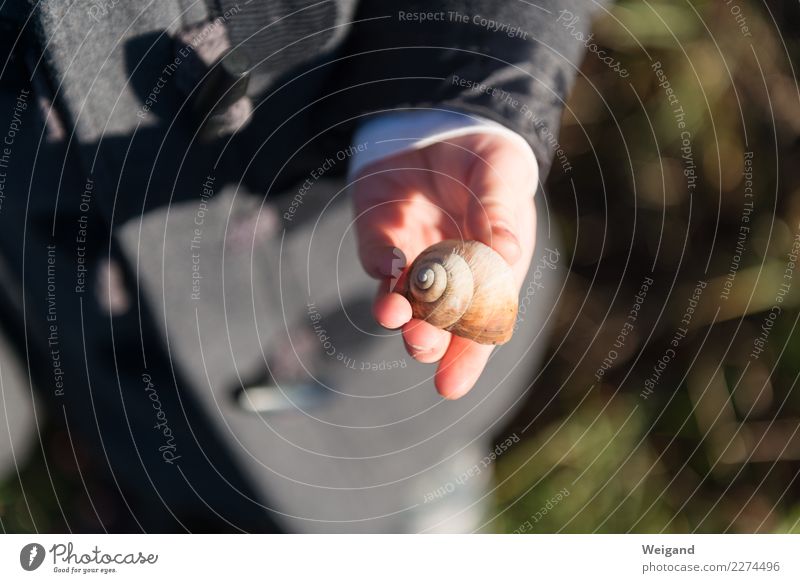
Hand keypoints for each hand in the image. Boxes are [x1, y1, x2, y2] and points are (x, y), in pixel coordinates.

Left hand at [351, 132, 537, 398]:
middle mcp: (447, 277)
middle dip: (428, 340)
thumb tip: (506, 255)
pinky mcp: (378, 236)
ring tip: (395, 314)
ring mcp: (410, 258)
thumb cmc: (485, 160)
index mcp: (487, 275)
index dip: (465, 358)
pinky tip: (391, 264)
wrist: (442, 125)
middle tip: (422, 345)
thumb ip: (501, 213)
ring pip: (400, 300)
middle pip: (435, 324)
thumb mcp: (502, 176)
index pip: (478, 327)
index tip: (450, 387)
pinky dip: (381, 265)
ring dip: (397, 313)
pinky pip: (376, 258)